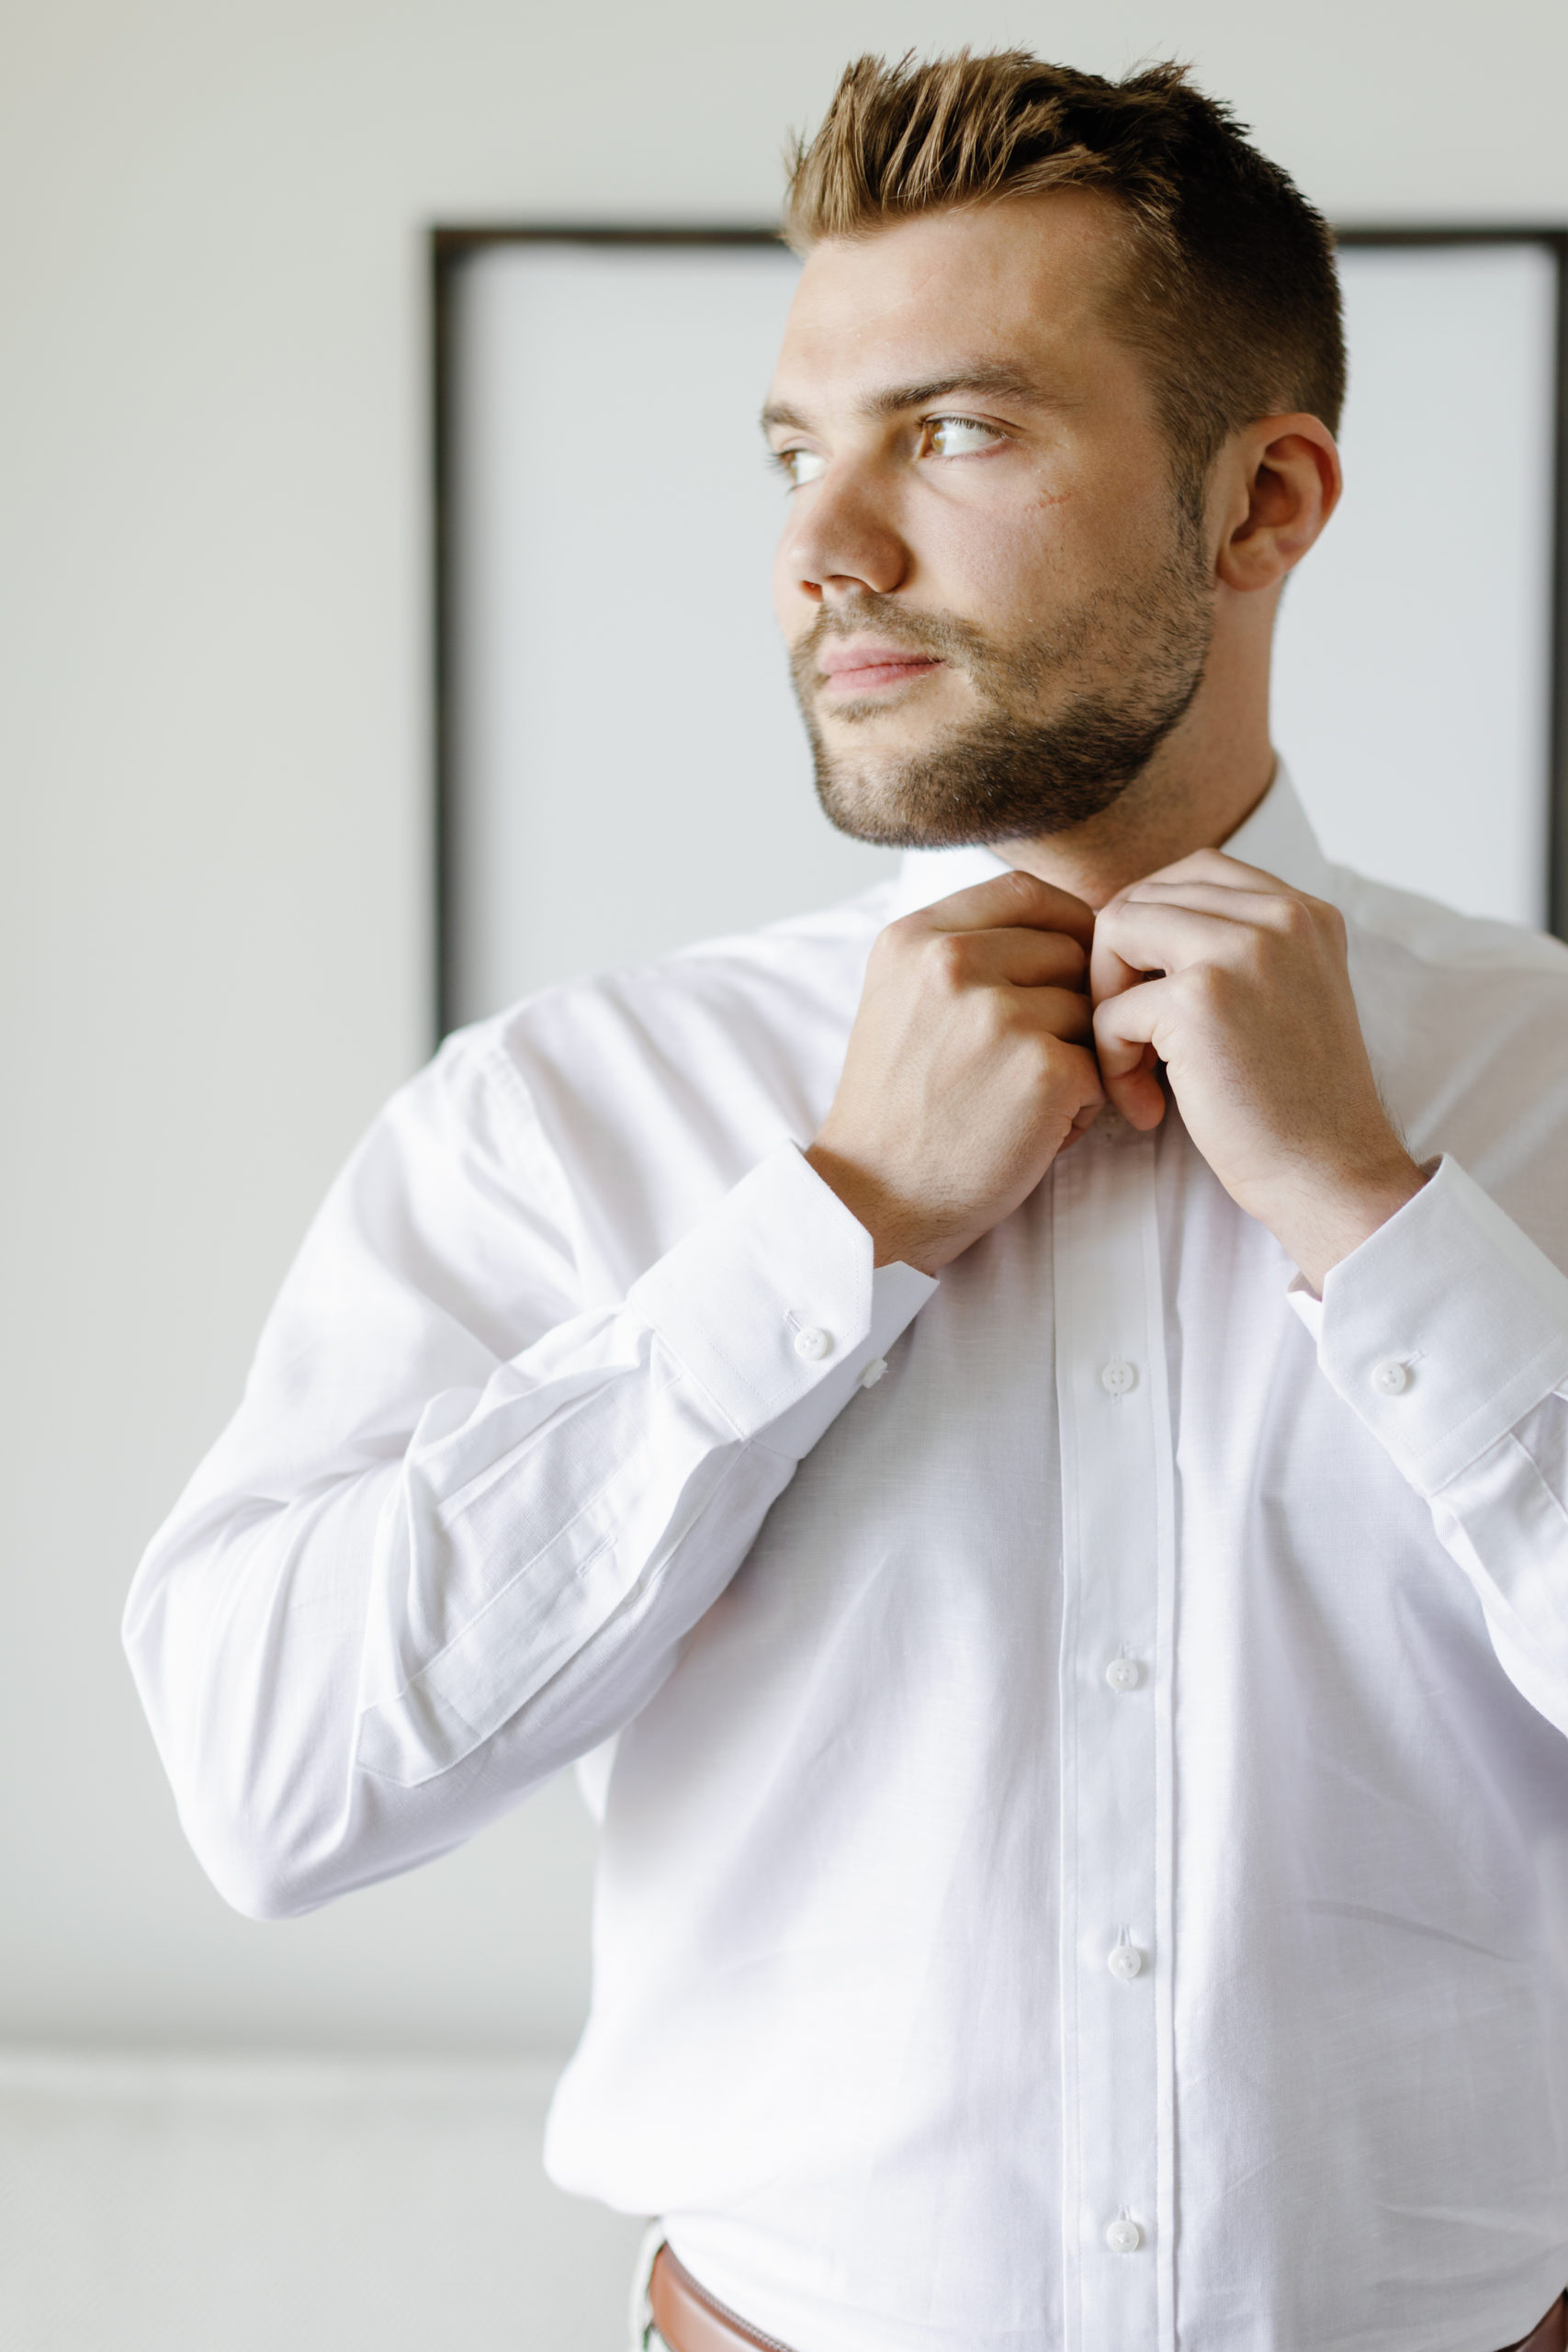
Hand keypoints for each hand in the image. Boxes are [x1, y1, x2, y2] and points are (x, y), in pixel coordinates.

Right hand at [807, 870, 1103, 1271]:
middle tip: (1031, 1059)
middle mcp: (952, 963)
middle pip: (1069, 950)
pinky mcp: (1043, 1069)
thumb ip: (965, 950)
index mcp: (915, 937)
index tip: (1065, 968)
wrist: (874, 1199)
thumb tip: (1068, 921)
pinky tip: (1035, 1131)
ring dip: (1077, 1056)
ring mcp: (1000, 1014)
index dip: (1063, 925)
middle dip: (1069, 1001)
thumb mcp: (902, 999)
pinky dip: (1081, 1106)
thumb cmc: (898, 1108)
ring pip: (1090, 1010)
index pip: (1025, 892)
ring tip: (1023, 1100)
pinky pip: (1101, 1067)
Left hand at [1090, 849, 1425, 1288]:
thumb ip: (1237, 950)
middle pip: (1145, 896)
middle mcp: (1279, 915)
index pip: (1195, 871)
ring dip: (1105, 1003)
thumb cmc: (1298, 1104)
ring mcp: (1240, 951)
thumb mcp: (1287, 997)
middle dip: (1116, 965)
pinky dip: (1111, 1061)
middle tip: (1130, 1034)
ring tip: (1131, 1065)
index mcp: (1305, 911)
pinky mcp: (1199, 1000)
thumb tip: (1133, 924)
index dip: (1149, 923)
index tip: (1146, 988)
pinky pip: (1109, 1010)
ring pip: (1115, 932)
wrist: (1332, 1174)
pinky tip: (1147, 1107)